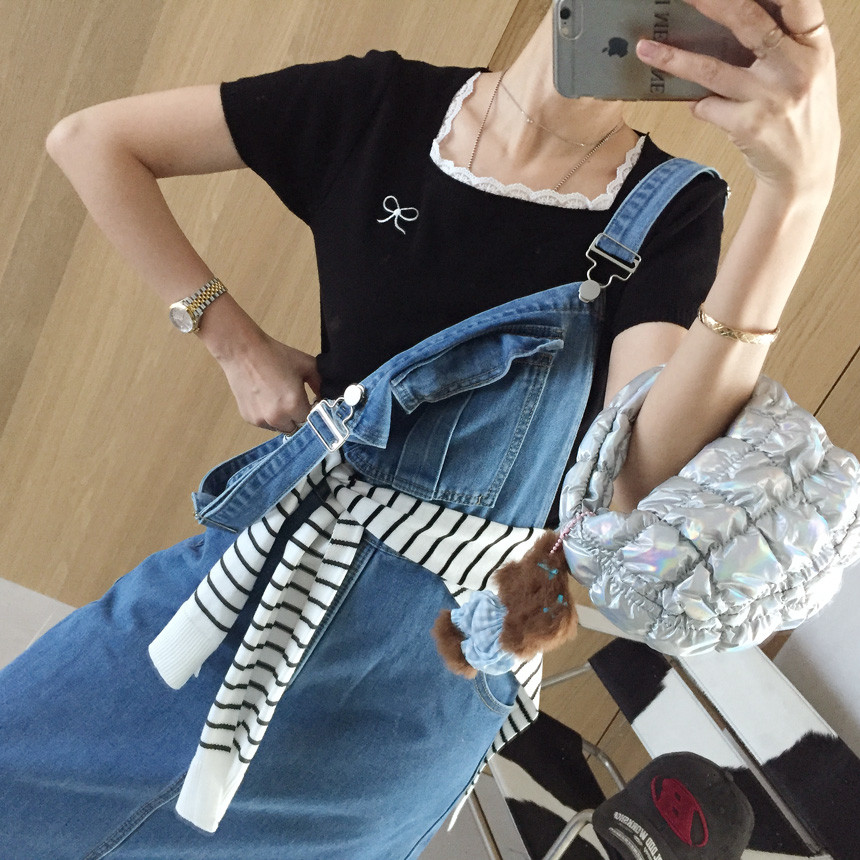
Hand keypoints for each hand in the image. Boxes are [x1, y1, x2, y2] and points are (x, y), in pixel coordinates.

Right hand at [217, 330, 321, 433]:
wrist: (243, 351)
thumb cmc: (275, 355)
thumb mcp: (307, 365)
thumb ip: (321, 384)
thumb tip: (326, 398)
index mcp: (294, 405)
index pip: (312, 421)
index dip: (313, 412)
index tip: (311, 403)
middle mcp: (278, 417)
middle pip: (297, 428)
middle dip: (299, 417)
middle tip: (295, 401)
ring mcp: (262, 420)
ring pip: (281, 428)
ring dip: (284, 420)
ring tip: (279, 399)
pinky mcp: (249, 419)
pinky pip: (266, 424)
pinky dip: (269, 417)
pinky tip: (267, 399)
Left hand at [636, 0, 838, 197]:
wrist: (805, 169)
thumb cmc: (802, 112)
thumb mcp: (809, 69)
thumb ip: (784, 41)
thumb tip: (730, 14)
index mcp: (815, 44)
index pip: (798, 0)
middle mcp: (796, 67)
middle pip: (748, 22)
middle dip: (711, 3)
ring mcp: (770, 97)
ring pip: (712, 69)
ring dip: (673, 58)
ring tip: (644, 48)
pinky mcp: (748, 125)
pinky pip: (707, 106)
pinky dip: (698, 104)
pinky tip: (697, 105)